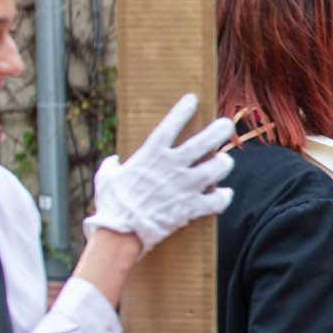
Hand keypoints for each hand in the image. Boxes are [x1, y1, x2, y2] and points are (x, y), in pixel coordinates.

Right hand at [86, 95, 234, 252]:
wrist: (121, 233)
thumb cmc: (111, 206)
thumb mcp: (105, 179)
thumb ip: (111, 166)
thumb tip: (113, 162)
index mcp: (151, 155)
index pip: (170, 125)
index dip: (182, 110)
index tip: (193, 99)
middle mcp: (173, 166)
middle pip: (205, 141)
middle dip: (220, 130)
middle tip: (227, 125)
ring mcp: (185, 186)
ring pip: (218, 167)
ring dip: (224, 163)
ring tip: (224, 161)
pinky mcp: (192, 207)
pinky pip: (218, 200)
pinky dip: (223, 197)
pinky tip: (224, 194)